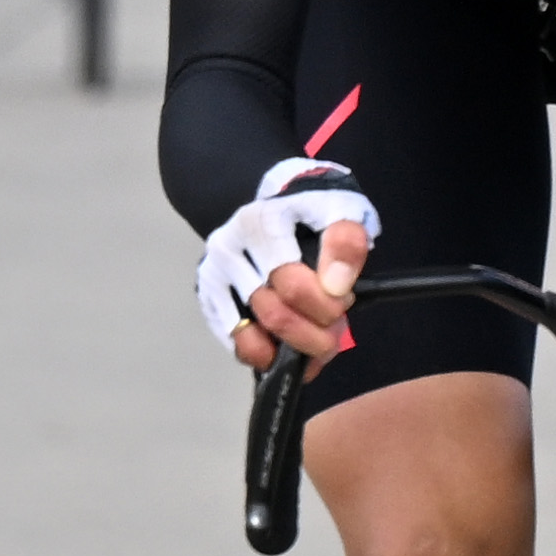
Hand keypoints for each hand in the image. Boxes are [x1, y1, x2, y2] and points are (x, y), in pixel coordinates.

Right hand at [198, 160, 371, 368]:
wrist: (285, 200)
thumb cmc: (317, 211)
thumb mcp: (344, 212)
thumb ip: (346, 244)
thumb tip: (335, 286)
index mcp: (262, 223)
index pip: (293, 286)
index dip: (327, 305)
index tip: (345, 299)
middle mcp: (229, 248)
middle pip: (273, 314)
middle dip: (314, 333)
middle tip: (334, 327)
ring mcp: (214, 275)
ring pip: (253, 335)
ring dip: (294, 348)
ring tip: (317, 340)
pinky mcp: (209, 297)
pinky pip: (236, 343)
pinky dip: (266, 355)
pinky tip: (287, 351)